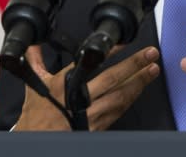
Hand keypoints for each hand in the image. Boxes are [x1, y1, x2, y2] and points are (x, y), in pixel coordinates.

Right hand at [15, 44, 160, 130]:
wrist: (37, 143)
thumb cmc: (36, 117)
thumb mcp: (35, 87)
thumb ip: (36, 63)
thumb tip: (32, 46)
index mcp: (64, 84)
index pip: (90, 62)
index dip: (110, 51)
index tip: (125, 42)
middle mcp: (79, 98)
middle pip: (112, 79)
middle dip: (134, 65)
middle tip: (150, 54)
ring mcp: (90, 114)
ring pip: (120, 96)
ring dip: (139, 83)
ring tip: (153, 70)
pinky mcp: (97, 127)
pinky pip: (118, 111)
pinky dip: (130, 100)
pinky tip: (139, 91)